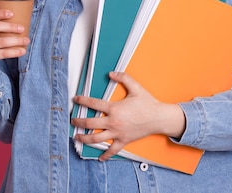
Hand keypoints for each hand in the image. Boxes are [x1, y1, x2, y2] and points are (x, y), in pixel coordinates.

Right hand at [0, 9, 29, 93]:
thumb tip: (20, 14)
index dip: (0, 13)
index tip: (12, 13)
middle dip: (10, 26)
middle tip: (22, 28)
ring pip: (1, 41)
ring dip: (17, 40)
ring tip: (26, 40)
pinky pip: (3, 53)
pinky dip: (15, 52)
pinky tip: (22, 50)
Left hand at [71, 72, 185, 160]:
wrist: (158, 118)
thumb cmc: (148, 104)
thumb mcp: (136, 87)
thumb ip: (123, 78)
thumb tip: (111, 73)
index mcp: (114, 108)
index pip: (93, 103)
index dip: (82, 100)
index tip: (76, 99)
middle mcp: (113, 122)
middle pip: (90, 123)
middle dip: (78, 121)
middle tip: (72, 120)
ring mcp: (117, 133)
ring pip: (96, 138)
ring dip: (84, 138)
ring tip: (77, 137)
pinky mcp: (123, 141)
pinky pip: (112, 150)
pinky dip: (105, 155)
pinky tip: (99, 158)